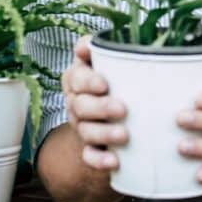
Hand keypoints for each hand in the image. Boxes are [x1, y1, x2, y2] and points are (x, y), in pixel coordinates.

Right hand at [62, 35, 125, 171]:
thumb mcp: (123, 59)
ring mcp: (83, 125)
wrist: (122, 114)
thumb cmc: (125, 78)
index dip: (88, 80)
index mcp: (81, 77)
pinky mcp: (91, 148)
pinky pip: (89, 156)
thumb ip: (118, 46)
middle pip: (80, 104)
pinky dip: (99, 160)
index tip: (104, 84)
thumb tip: (100, 40)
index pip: (76, 76)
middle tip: (122, 109)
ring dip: (103, 133)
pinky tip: (114, 162)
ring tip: (124, 135)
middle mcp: (78, 101)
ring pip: (85, 130)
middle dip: (99, 107)